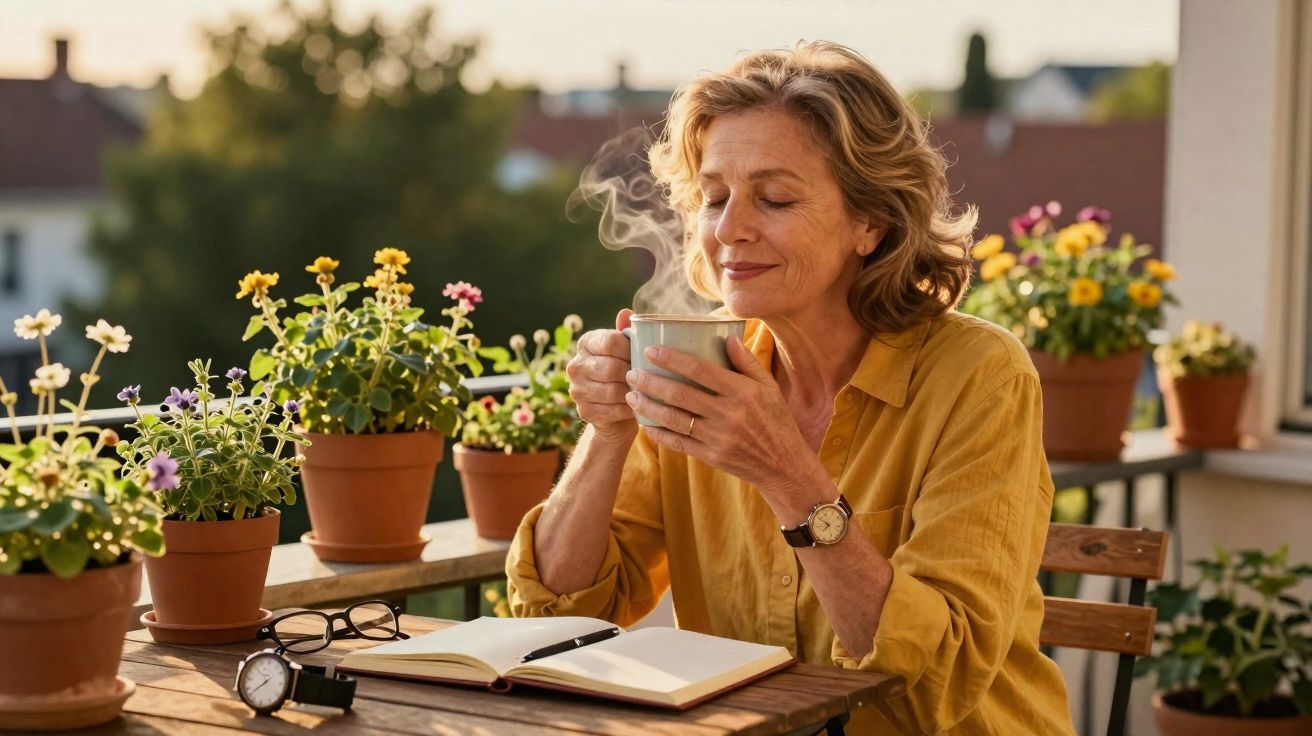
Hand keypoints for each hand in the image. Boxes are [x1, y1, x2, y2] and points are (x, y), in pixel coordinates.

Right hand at [566, 308, 637, 444]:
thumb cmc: (625, 371)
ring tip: (646, 392)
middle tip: (649, 377)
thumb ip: (626, 332)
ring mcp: (577, 389)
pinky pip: (612, 410)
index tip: (645, 356)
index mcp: (586, 343)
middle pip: (611, 368)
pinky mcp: (584, 411)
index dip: (631, 349)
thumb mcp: (626, 349)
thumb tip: (625, 313)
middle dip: (634, 374)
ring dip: (632, 393)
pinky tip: (637, 406)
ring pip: (612, 391)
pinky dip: (628, 409)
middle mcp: (575, 365)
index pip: (610, 341)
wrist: (616, 409)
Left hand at [624, 336, 818, 500]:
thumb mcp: (769, 388)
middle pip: (680, 394)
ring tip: (630, 395)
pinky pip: (678, 443)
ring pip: (674, 419)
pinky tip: (645, 423)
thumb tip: (729, 337)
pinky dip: (659, 433)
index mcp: (743, 392)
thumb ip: (748, 362)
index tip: (650, 351)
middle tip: (631, 373)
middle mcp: (729, 414)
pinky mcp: (711, 457)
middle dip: (651, 382)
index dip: (672, 359)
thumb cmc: (776, 421)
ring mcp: (718, 438)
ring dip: (648, 407)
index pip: (700, 370)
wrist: (784, 466)